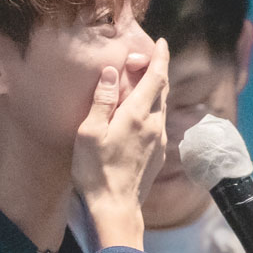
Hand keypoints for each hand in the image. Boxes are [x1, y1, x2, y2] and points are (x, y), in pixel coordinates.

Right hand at [72, 39, 169, 248]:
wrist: (116, 209)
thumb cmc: (97, 172)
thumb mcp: (89, 132)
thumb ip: (101, 100)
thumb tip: (110, 72)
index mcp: (138, 115)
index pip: (156, 77)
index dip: (160, 58)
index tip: (162, 43)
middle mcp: (154, 125)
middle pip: (162, 90)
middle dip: (157, 71)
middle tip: (145, 60)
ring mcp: (159, 141)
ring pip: (161, 107)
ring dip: (155, 91)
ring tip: (142, 84)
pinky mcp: (158, 155)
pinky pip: (158, 123)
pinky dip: (152, 110)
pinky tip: (140, 114)